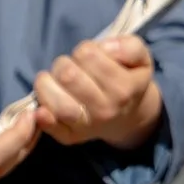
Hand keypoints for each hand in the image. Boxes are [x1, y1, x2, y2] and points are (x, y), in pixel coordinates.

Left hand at [34, 36, 163, 150]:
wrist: (129, 116)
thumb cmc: (129, 79)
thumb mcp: (141, 58)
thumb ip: (129, 46)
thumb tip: (104, 48)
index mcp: (123, 88)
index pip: (87, 55)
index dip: (84, 49)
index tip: (88, 56)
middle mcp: (106, 109)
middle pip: (67, 76)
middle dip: (63, 63)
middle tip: (69, 67)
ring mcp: (88, 126)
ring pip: (56, 103)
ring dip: (46, 85)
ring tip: (53, 80)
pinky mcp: (71, 137)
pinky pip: (51, 127)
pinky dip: (42, 116)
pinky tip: (41, 107)